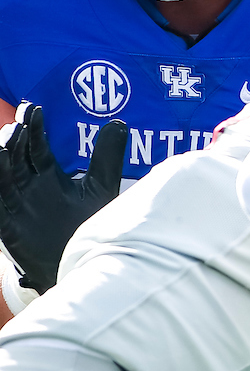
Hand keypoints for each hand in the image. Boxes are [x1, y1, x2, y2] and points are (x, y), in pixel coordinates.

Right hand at [0, 103, 126, 293]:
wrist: (86, 263)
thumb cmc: (90, 224)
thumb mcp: (101, 187)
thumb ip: (107, 157)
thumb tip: (118, 123)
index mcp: (48, 176)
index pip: (36, 146)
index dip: (33, 127)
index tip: (35, 108)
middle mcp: (29, 187)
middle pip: (17, 157)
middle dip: (15, 138)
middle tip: (18, 122)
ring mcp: (17, 206)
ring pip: (3, 177)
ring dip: (2, 159)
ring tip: (5, 140)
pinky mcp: (9, 227)